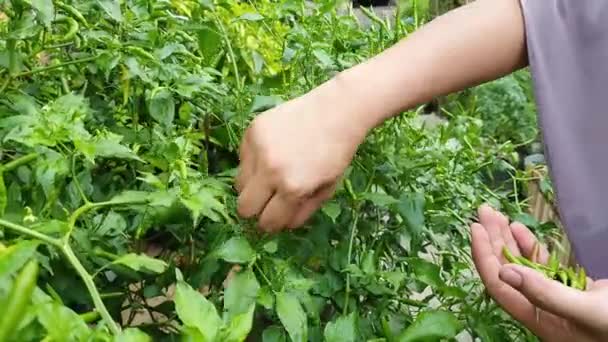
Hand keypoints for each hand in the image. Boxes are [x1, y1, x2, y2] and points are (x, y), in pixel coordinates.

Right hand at [235, 79, 369, 232]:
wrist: (336, 111)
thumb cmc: (336, 153)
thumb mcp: (326, 189)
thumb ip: (302, 212)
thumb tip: (280, 226)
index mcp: (293, 188)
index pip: (268, 221)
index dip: (271, 223)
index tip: (274, 217)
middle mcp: (271, 171)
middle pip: (245, 207)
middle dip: (255, 210)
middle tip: (267, 201)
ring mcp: (258, 150)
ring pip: (239, 184)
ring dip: (253, 186)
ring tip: (270, 175)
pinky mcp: (251, 132)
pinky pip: (242, 159)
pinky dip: (253, 162)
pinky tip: (272, 152)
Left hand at [470, 205, 607, 340]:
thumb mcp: (587, 313)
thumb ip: (546, 294)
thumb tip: (506, 273)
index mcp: (540, 320)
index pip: (500, 287)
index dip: (484, 257)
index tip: (475, 229)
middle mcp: (542, 309)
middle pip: (507, 273)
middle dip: (493, 241)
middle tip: (483, 211)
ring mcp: (556, 299)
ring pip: (523, 266)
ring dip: (508, 240)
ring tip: (495, 215)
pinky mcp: (572, 290)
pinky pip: (543, 267)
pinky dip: (531, 248)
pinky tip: (520, 230)